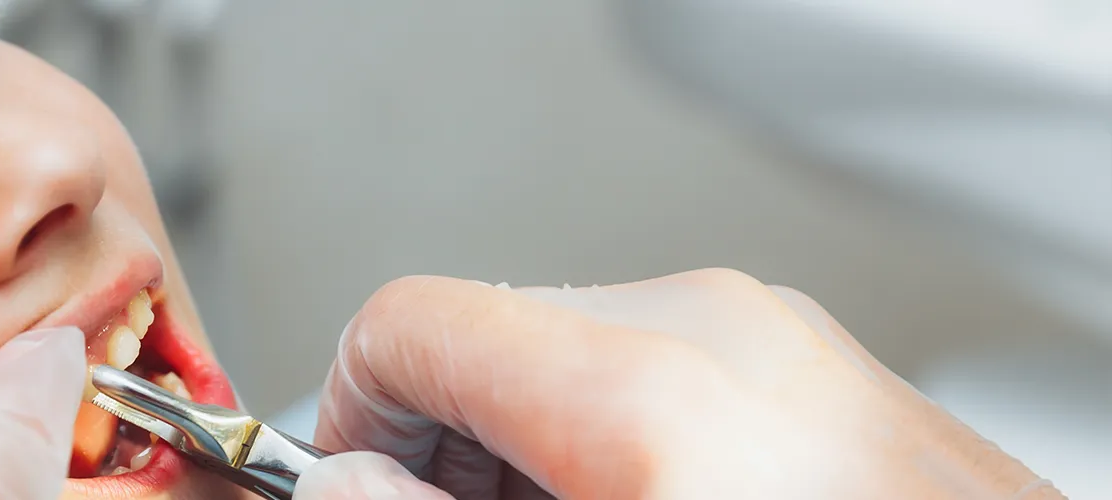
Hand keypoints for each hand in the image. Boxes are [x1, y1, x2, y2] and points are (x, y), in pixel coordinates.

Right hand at [298, 269, 1062, 498]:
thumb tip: (347, 488)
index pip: (406, 324)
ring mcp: (779, 340)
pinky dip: (615, 440)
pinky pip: (662, 366)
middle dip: (446, 445)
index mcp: (640, 389)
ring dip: (527, 449)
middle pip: (485, 333)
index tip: (362, 486)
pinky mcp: (820, 367)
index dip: (355, 413)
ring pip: (569, 349)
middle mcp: (713, 332)